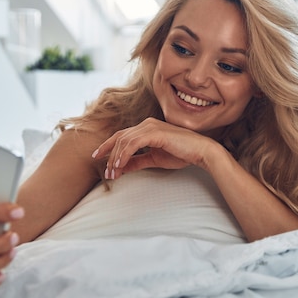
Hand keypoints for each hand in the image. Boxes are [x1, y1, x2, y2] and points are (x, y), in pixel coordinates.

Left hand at [92, 118, 216, 179]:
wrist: (200, 151)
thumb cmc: (181, 154)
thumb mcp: (154, 159)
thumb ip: (137, 161)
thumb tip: (121, 167)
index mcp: (146, 128)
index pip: (121, 135)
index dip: (108, 146)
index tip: (98, 157)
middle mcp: (146, 124)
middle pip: (119, 138)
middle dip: (109, 155)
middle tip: (107, 173)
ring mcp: (150, 127)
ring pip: (124, 141)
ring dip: (115, 158)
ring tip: (113, 174)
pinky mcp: (155, 133)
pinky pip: (133, 144)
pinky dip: (124, 155)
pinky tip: (120, 166)